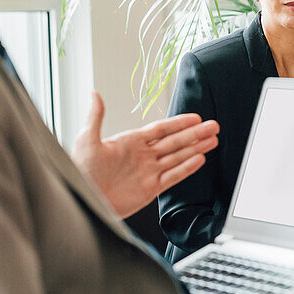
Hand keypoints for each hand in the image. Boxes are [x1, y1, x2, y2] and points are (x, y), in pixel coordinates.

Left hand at [71, 93, 218, 217]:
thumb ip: (95, 117)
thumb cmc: (81, 171)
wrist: (83, 198)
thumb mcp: (86, 140)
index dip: (179, 123)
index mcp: (131, 142)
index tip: (196, 117)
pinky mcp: (149, 189)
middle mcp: (143, 156)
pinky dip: (187, 168)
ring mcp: (148, 172)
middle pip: (175, 141)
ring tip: (213, 140)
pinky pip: (173, 177)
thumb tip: (94, 94)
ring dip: (196, 148)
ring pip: (178, 157)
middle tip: (213, 126)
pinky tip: (200, 160)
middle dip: (195, 134)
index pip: (161, 129)